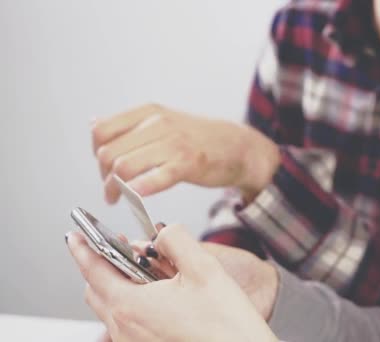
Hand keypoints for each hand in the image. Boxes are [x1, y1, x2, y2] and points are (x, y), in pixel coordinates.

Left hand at [66, 225, 277, 341]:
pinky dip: (136, 303)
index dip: (83, 249)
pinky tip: (164, 295)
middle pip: (99, 291)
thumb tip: (163, 234)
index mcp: (131, 306)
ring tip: (153, 271)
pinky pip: (129, 323)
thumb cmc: (226, 324)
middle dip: (105, 265)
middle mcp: (125, 329)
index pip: (94, 270)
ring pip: (114, 308)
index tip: (75, 236)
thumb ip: (176, 240)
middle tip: (122, 247)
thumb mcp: (204, 268)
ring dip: (123, 285)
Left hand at [92, 104, 279, 202]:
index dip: (97, 154)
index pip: (101, 131)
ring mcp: (173, 143)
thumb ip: (129, 125)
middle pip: (108, 153)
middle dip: (104, 177)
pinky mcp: (188, 163)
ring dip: (115, 188)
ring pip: (123, 166)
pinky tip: (135, 198)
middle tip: (111, 190)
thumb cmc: (199, 138)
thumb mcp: (163, 121)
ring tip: (119, 198)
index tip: (105, 169)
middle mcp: (158, 123)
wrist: (238, 147)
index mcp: (148, 112)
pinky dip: (138, 190)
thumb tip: (93, 124)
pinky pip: (154, 178)